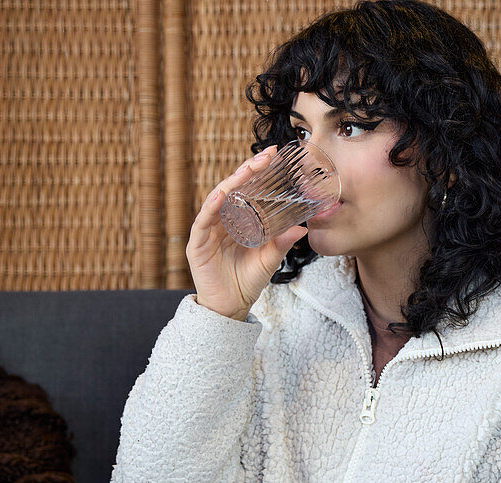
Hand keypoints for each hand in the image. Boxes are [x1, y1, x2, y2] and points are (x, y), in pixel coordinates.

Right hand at [186, 146, 307, 320]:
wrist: (231, 307)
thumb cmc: (248, 281)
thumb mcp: (270, 258)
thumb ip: (282, 242)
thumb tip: (303, 227)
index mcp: (237, 221)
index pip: (246, 191)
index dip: (257, 173)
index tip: (273, 156)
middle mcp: (220, 221)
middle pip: (232, 189)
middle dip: (247, 171)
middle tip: (265, 156)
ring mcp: (207, 231)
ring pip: (217, 199)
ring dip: (232, 183)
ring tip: (247, 170)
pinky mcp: (197, 244)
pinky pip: (203, 221)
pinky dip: (212, 206)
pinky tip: (222, 195)